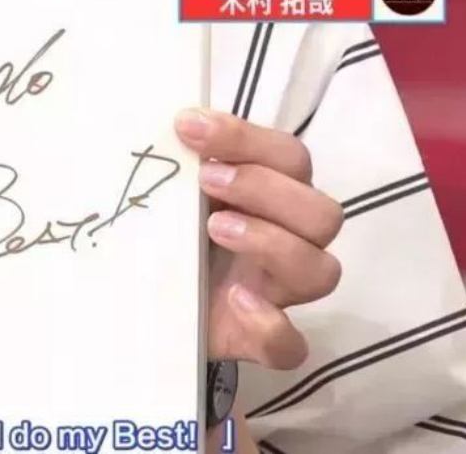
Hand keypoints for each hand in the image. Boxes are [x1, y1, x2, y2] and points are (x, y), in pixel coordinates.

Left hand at [176, 109, 343, 369]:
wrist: (143, 299)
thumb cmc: (168, 233)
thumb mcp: (172, 193)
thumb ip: (180, 162)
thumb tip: (170, 120)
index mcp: (272, 196)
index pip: (290, 158)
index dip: (247, 138)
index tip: (188, 126)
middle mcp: (288, 241)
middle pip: (322, 213)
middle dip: (264, 188)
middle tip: (206, 181)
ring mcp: (278, 294)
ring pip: (321, 271)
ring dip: (271, 241)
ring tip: (214, 227)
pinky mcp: (258, 341)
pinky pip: (290, 345)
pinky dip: (271, 324)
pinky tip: (234, 300)